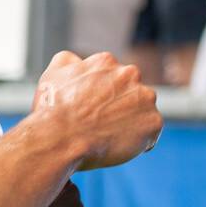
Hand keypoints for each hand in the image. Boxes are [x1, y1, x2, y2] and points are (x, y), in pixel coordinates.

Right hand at [32, 51, 161, 170]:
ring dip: (130, 122)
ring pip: (142, 112)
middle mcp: (130, 74)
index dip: (101, 96)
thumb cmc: (53, 108)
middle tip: (99, 123)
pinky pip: (150, 134)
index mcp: (106, 62)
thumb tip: (77, 60)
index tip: (91, 108)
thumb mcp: (53, 73)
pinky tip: (117, 146)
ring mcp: (145, 99)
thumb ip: (68, 61)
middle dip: (119, 106)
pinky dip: (138, 142)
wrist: (61, 137)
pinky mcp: (153, 123)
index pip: (111, 77)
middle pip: (130, 92)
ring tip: (108, 136)